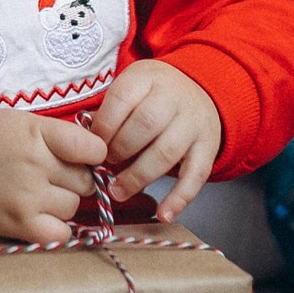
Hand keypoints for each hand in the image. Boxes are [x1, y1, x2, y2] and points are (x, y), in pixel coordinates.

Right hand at [0, 109, 108, 242]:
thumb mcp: (21, 122)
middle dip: (76, 178)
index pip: (93, 149)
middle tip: (53, 174)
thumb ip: (58, 134)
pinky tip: (42, 214)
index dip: (94, 154)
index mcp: (37, 133)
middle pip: (86, 181)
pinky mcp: (19, 225)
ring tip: (40, 192)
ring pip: (73, 206)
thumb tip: (96, 153)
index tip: (84, 155)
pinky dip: (56, 226)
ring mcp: (28, 198)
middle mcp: (35, 165)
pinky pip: (60, 233)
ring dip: (64, 201)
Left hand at [86, 60, 221, 219]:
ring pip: (167, 152)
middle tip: (104, 166)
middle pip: (146, 124)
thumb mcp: (131, 88)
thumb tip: (86, 142)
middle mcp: (175, 99)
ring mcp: (193, 125)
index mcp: (149, 79)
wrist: (200, 90)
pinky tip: (163, 214)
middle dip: (120, 149)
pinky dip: (179, 198)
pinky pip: (196, 176)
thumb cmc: (153, 95)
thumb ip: (110, 112)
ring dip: (139, 176)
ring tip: (118, 191)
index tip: (91, 146)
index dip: (105, 125)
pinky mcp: (207, 149)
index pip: (123, 98)